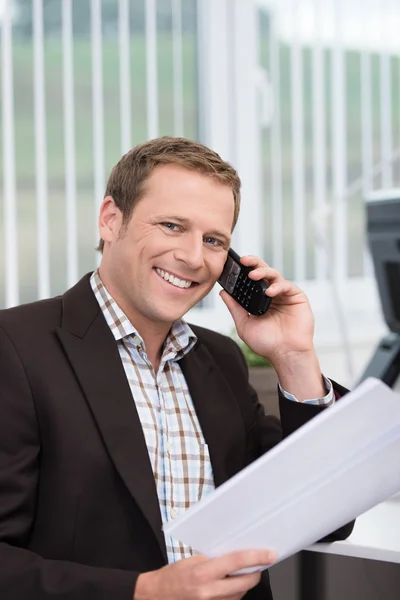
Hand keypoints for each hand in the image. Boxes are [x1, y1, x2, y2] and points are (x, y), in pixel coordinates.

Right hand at [134, 549, 276, 599]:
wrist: (157, 595)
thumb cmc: (173, 575)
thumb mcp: (193, 560)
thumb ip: (214, 559)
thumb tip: (236, 555)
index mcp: (203, 572)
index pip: (236, 562)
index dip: (256, 557)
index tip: (270, 554)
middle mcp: (209, 591)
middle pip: (244, 582)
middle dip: (256, 572)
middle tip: (260, 563)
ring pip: (240, 594)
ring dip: (245, 583)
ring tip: (240, 573)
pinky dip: (235, 593)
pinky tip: (229, 586)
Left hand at [220, 256, 314, 363]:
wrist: (285, 354)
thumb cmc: (267, 343)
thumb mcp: (244, 324)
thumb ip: (235, 307)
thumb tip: (223, 292)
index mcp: (259, 300)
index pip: (251, 281)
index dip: (243, 272)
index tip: (232, 266)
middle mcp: (272, 295)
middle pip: (263, 273)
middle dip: (253, 264)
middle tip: (244, 261)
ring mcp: (285, 295)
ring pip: (274, 275)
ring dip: (263, 272)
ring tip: (253, 275)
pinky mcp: (297, 297)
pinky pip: (287, 285)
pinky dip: (277, 286)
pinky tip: (270, 292)